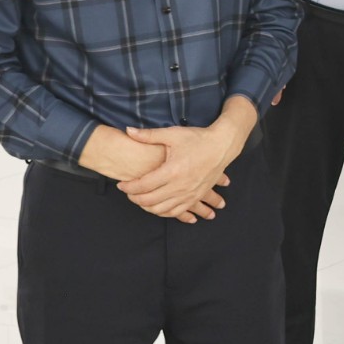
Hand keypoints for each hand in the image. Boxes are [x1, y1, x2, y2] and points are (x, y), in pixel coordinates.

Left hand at [120, 118, 246, 219]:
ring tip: (140, 199)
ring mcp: (189, 194)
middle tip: (128, 192)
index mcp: (172, 170)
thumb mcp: (172, 134)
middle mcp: (180, 186)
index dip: (128, 187)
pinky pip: (177, 212)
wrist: (222, 146)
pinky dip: (164, 212)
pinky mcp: (196, 197)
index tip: (121, 184)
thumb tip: (128, 131)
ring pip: (162, 210)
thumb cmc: (197, 139)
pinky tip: (158, 208)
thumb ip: (149, 135)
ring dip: (148, 208)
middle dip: (135, 198)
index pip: (143, 185)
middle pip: (150, 200)